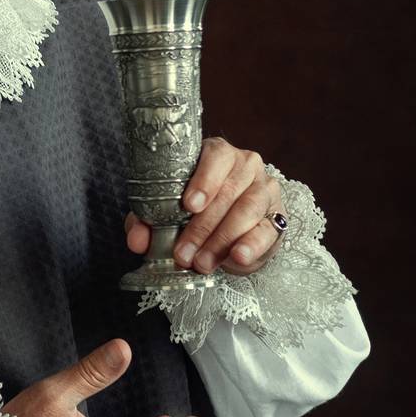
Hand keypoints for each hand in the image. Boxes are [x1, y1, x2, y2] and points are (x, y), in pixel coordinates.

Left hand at [124, 135, 285, 276]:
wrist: (230, 230)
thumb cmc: (194, 211)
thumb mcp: (166, 212)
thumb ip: (148, 222)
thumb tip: (137, 240)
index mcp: (217, 154)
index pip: (215, 157)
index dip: (203, 180)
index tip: (188, 205)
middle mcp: (245, 166)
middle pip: (227, 192)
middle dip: (202, 227)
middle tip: (184, 253)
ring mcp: (265, 189)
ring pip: (247, 210)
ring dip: (222, 240)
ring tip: (203, 262)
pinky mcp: (278, 217)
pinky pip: (267, 230)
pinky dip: (252, 245)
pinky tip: (237, 257)